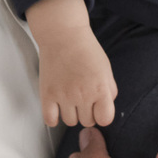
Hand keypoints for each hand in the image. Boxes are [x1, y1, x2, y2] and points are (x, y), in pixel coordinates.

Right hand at [25, 0, 117, 128]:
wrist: (63, 35)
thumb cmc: (85, 49)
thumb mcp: (106, 69)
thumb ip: (109, 90)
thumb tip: (105, 108)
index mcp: (101, 89)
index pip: (105, 119)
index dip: (102, 115)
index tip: (98, 109)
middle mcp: (83, 95)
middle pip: (87, 122)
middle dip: (87, 112)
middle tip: (82, 99)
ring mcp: (64, 96)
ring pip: (70, 122)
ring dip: (71, 114)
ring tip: (69, 100)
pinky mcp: (47, 95)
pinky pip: (50, 120)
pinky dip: (54, 118)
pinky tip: (56, 108)